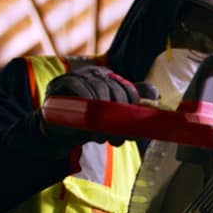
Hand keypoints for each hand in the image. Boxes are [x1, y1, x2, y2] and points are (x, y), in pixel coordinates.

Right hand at [40, 66, 156, 146]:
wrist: (55, 132)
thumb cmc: (86, 123)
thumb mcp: (111, 118)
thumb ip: (130, 105)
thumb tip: (156, 94)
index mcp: (108, 79)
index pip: (127, 87)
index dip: (132, 106)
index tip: (132, 127)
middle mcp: (94, 74)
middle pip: (114, 88)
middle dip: (119, 115)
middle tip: (119, 139)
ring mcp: (77, 76)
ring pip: (99, 88)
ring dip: (103, 115)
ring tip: (102, 138)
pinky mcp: (61, 83)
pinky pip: (79, 87)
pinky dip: (86, 103)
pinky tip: (89, 123)